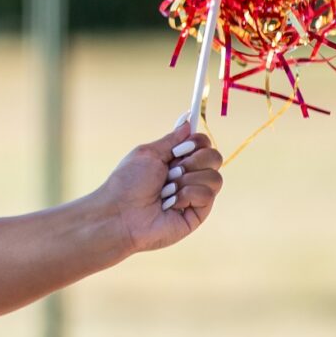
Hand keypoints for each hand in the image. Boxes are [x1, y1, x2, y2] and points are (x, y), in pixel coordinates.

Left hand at [91, 117, 224, 254]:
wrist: (120, 213)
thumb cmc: (128, 183)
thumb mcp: (148, 153)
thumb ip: (171, 139)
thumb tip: (187, 122)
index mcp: (177, 160)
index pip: (204, 144)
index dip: (197, 142)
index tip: (178, 150)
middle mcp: (189, 176)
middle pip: (215, 157)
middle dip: (192, 161)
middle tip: (171, 172)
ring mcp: (195, 196)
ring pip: (214, 177)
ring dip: (186, 180)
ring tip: (166, 191)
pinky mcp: (198, 213)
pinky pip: (207, 195)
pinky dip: (186, 196)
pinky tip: (170, 204)